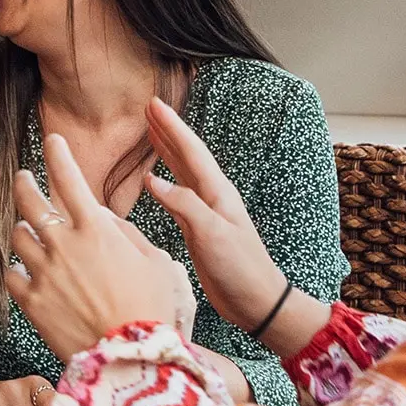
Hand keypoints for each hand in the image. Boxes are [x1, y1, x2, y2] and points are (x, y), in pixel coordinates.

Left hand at [3, 134, 195, 360]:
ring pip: (18, 237)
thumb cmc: (152, 310)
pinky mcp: (31, 302)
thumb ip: (127, 234)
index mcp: (96, 229)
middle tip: (25, 179)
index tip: (52, 140)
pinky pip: (11, 275)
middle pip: (30, 201)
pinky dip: (17, 270)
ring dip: (23, 230)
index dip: (58, 154)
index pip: (69, 179)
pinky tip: (23, 271)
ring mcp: (43, 273)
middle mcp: (64, 245)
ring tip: (29, 231)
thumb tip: (104, 220)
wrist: (129, 359)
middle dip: (25, 183)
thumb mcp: (156, 262)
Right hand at [142, 98, 292, 331]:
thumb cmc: (240, 268)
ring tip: (151, 133)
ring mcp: (206, 213)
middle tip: (149, 109)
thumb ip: (184, 205)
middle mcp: (212, 197)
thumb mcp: (212, 234)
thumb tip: (152, 181)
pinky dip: (165, 181)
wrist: (256, 300)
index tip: (153, 105)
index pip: (192, 151)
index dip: (172, 127)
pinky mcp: (199, 229)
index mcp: (218, 193)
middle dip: (168, 131)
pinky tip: (154, 180)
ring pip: (182, 172)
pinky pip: (178, 195)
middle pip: (187, 156)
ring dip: (167, 151)